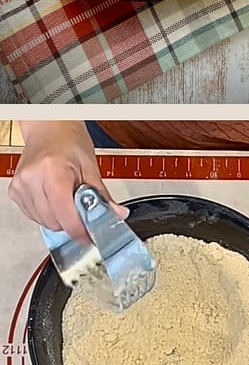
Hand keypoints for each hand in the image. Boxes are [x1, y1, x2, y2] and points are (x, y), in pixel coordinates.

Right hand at [9, 121, 127, 242]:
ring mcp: (21, 186)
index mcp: (53, 170)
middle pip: (55, 222)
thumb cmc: (69, 142)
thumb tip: (116, 214)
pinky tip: (55, 198)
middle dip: (72, 222)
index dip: (80, 229)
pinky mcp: (16, 192)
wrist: (50, 129)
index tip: (90, 235)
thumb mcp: (91, 167)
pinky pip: (34, 216)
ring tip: (68, 197)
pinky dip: (48, 214)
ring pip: (44, 223)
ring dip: (60, 219)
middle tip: (82, 208)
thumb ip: (102, 195)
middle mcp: (32, 179)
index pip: (65, 214)